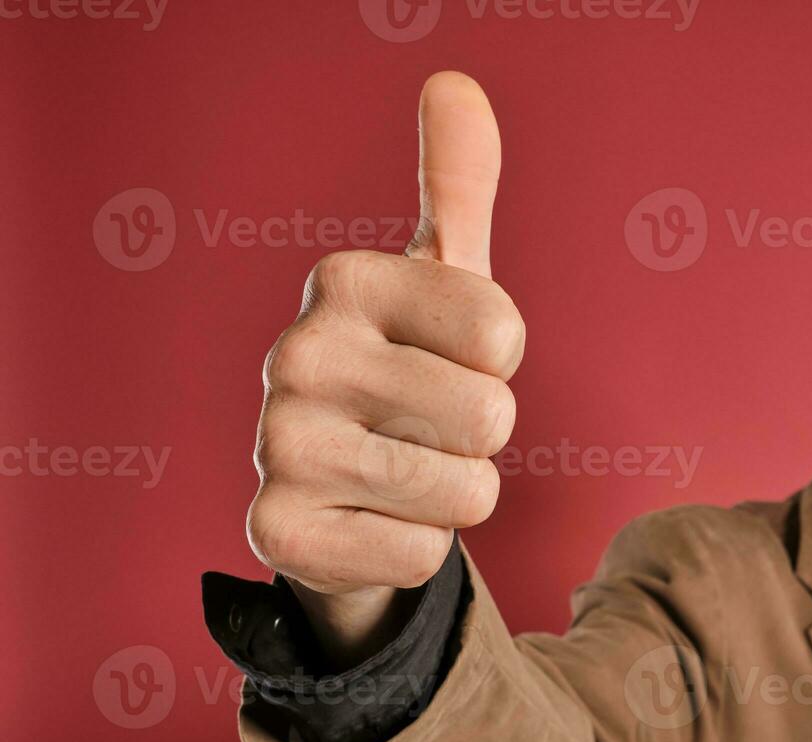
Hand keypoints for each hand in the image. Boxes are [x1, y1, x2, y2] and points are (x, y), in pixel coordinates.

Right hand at [245, 72, 521, 658]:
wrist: (338, 486)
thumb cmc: (410, 369)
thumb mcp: (442, 281)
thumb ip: (458, 188)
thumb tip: (454, 83)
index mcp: (344, 281)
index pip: (504, 335)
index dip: (498, 363)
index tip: (450, 359)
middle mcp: (295, 353)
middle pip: (492, 416)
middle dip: (482, 437)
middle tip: (425, 426)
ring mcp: (276, 445)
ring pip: (466, 492)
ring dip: (456, 495)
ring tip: (402, 472)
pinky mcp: (275, 532)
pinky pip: (422, 555)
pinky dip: (414, 548)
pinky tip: (367, 520)